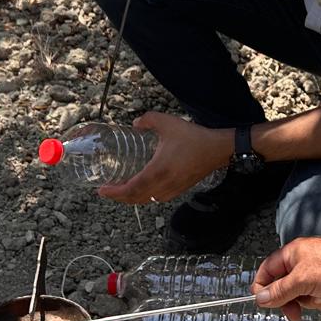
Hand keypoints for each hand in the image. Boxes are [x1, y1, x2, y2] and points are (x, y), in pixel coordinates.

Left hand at [97, 112, 229, 205]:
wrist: (218, 149)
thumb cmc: (193, 137)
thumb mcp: (168, 123)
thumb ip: (148, 120)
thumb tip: (135, 123)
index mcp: (157, 171)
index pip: (131, 189)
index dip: (114, 192)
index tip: (102, 190)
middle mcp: (164, 184)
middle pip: (136, 199)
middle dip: (120, 198)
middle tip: (108, 191)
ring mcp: (173, 189)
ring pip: (148, 200)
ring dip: (133, 198)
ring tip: (123, 190)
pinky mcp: (181, 189)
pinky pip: (158, 198)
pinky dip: (147, 196)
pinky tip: (145, 188)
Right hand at [252, 237, 320, 320]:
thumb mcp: (301, 280)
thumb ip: (279, 291)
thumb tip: (261, 298)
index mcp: (291, 254)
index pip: (267, 271)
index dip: (263, 288)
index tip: (264, 303)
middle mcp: (301, 263)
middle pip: (283, 288)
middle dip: (291, 301)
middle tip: (294, 312)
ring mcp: (315, 274)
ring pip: (301, 297)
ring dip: (311, 301)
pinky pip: (316, 299)